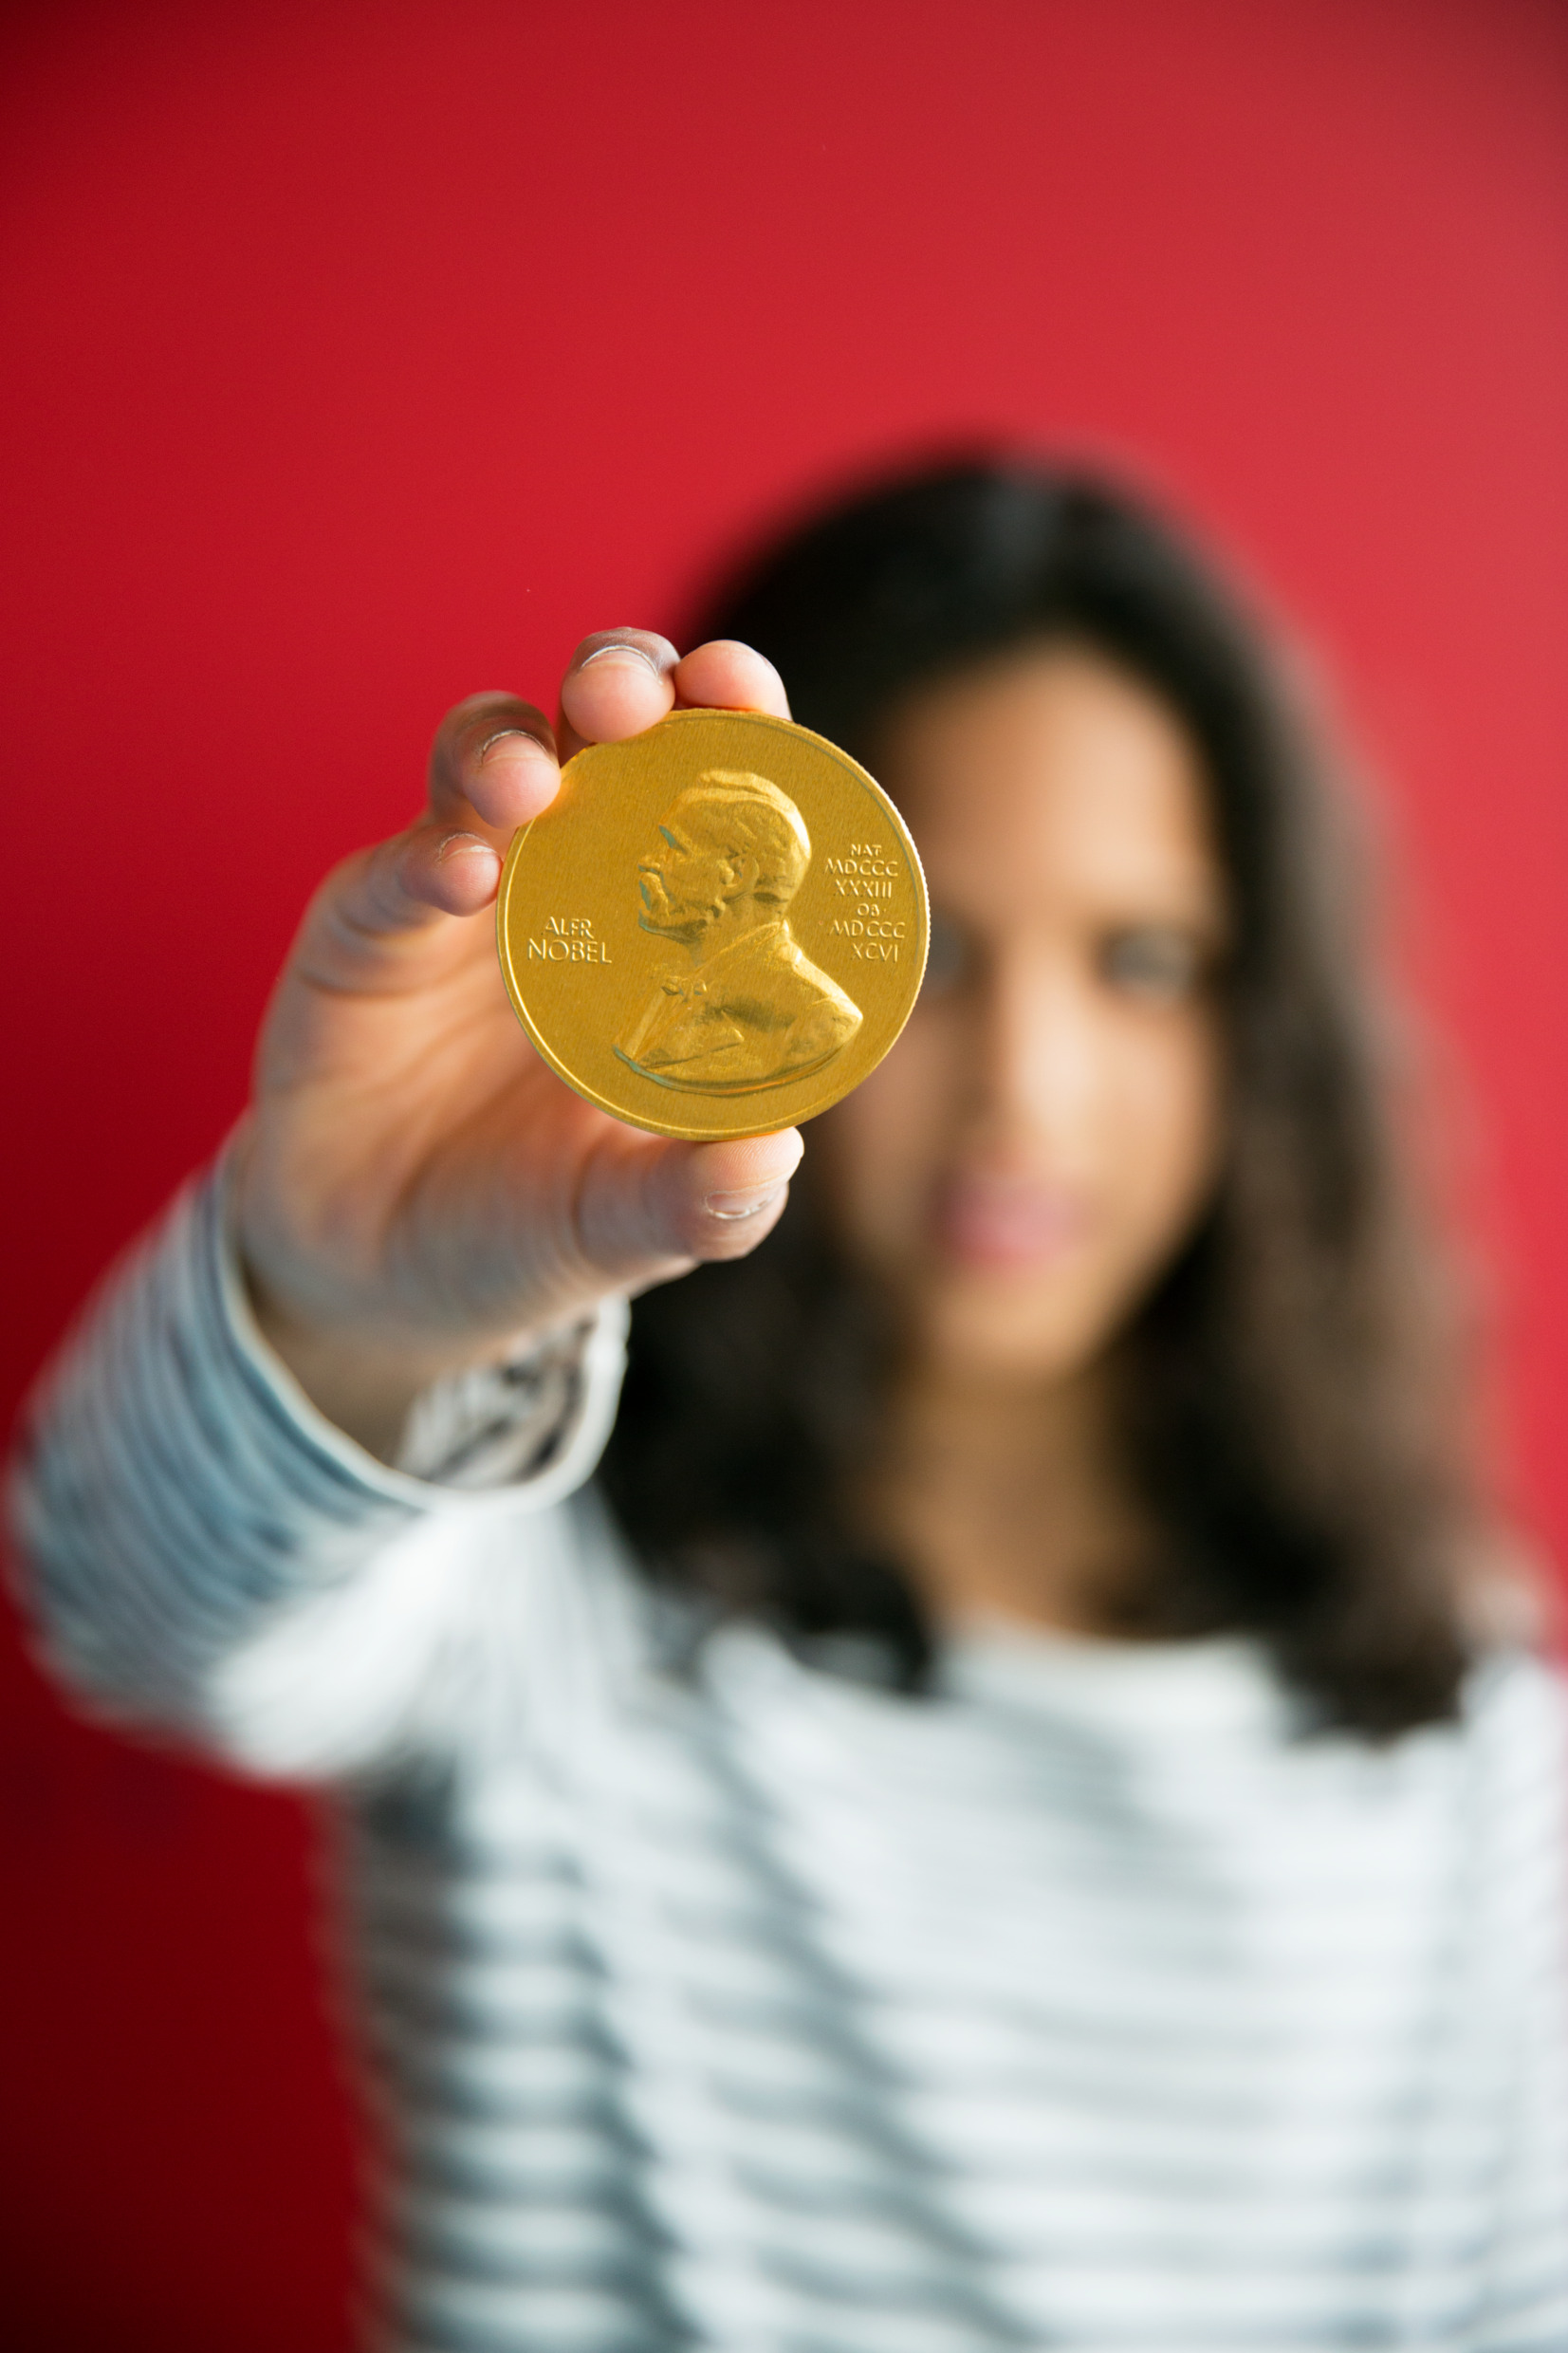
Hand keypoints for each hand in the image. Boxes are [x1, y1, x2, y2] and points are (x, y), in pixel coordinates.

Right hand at [233, 632, 801, 1457]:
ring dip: (512, 747)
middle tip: (638, 696)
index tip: (745, 691)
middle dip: (625, 679)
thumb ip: (702, 1201)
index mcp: (665, 920)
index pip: (715, 785)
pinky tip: (462, 874)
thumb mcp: (626, 1227)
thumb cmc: (531, 1226)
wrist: (380, 1280)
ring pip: (486, 758)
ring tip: (531, 782)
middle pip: (603, 728)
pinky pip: (394, 871)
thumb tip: (776, 1155)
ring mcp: (463, 893)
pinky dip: (429, 856)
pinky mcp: (365, 930)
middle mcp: (572, 876)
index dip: (738, 721)